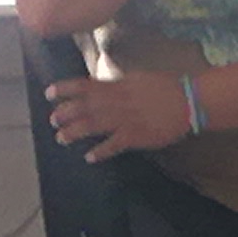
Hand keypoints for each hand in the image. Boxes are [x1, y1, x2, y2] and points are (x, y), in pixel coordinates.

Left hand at [46, 71, 198, 158]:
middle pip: (85, 107)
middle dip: (66, 113)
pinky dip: (101, 151)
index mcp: (118, 86)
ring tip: (62, 138)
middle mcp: (118, 102)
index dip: (65, 89)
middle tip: (52, 120)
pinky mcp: (136, 136)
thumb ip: (116, 85)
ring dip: (76, 132)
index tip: (49, 93)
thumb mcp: (137, 79)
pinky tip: (89, 157)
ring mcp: (126, 119)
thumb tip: (99, 89)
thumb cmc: (164, 88)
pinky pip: (114, 145)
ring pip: (95, 125)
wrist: (188, 101)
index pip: (85, 85)